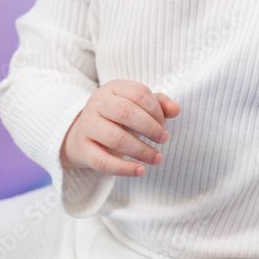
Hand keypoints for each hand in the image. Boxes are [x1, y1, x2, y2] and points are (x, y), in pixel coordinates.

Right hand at [60, 79, 180, 176]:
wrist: (82, 135)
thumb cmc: (117, 118)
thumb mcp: (137, 106)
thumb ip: (159, 104)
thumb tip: (176, 109)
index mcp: (113, 88)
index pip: (138, 93)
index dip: (156, 109)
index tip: (163, 124)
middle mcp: (97, 103)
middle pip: (126, 112)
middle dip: (150, 127)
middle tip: (163, 139)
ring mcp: (87, 125)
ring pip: (116, 138)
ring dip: (141, 150)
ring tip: (157, 158)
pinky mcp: (82, 149)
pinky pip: (102, 161)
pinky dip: (123, 169)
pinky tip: (140, 171)